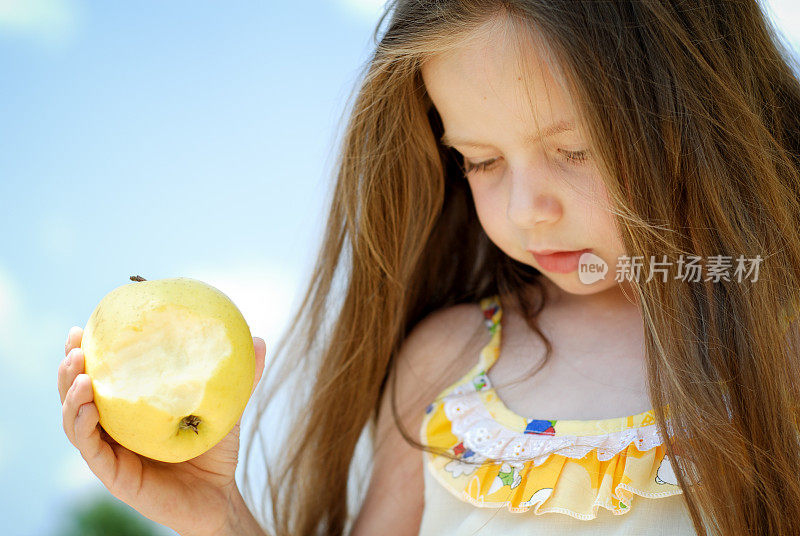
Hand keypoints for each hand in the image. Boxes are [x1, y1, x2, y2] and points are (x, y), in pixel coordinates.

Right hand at [58, 327, 265, 535]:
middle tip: (75, 343)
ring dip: (69, 393)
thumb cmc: (216, 449)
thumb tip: (261, 340)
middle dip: (70, 367)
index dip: (87, 352)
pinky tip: (85, 406)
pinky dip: (81, 424)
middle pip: (77, 394)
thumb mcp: (226, 407)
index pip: (101, 376)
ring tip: (78, 371)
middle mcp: (113, 428)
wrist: (219, 497)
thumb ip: (241, 378)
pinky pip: (89, 448)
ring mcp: (110, 452)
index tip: (83, 326)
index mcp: (130, 409)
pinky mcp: (113, 475)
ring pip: (74, 420)